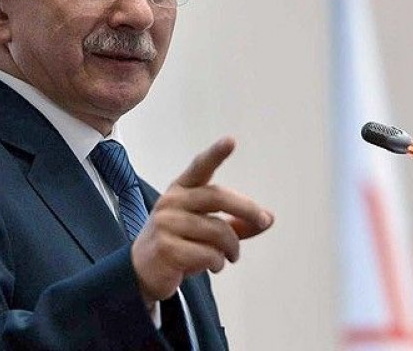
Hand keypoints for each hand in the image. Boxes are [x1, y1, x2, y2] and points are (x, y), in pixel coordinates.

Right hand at [131, 137, 273, 305]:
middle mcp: (172, 201)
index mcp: (181, 189)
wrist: (143, 271)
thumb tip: (269, 218)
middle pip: (218, 197)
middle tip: (263, 221)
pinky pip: (209, 254)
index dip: (216, 154)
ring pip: (218, 231)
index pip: (200, 167)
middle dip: (246, 209)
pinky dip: (218, 263)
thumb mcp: (205, 229)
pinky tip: (213, 266)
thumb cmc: (179, 243)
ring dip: (232, 248)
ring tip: (230, 256)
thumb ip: (236, 223)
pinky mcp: (166, 248)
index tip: (231, 141)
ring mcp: (166, 224)